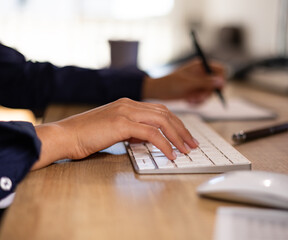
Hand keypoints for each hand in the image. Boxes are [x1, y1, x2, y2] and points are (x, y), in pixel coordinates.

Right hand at [32, 98, 197, 169]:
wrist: (64, 136)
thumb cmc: (86, 136)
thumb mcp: (114, 130)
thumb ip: (132, 131)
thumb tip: (149, 138)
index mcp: (127, 104)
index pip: (159, 110)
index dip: (175, 123)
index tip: (184, 136)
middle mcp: (128, 105)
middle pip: (165, 113)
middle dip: (182, 129)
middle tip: (192, 143)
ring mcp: (125, 112)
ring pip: (162, 121)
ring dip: (177, 136)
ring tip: (186, 150)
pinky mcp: (121, 124)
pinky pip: (151, 133)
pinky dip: (164, 144)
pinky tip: (170, 154)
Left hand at [142, 59, 225, 103]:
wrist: (158, 91)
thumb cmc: (170, 83)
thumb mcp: (189, 83)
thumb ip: (206, 82)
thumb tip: (221, 81)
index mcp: (201, 66)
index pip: (220, 69)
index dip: (222, 79)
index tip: (218, 88)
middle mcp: (202, 74)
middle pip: (217, 84)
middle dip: (208, 93)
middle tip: (199, 97)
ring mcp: (199, 83)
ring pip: (210, 93)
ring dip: (202, 99)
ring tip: (191, 100)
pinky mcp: (196, 92)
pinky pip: (203, 99)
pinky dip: (197, 102)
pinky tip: (188, 101)